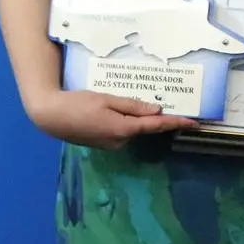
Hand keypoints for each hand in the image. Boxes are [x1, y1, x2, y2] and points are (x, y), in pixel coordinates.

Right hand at [26, 90, 200, 149]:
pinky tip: (124, 109)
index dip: (176, 123)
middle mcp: (120, 141)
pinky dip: (128, 122)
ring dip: (140, 118)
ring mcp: (110, 145)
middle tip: (171, 101)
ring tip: (144, 102)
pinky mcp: (103, 142)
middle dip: (157, 117)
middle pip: (145, 127)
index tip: (193, 122)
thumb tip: (156, 112)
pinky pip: (122, 131)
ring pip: (133, 129)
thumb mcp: (107, 99)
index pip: (156, 126)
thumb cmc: (78, 104)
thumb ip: (132, 106)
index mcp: (123, 129)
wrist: (50, 117)